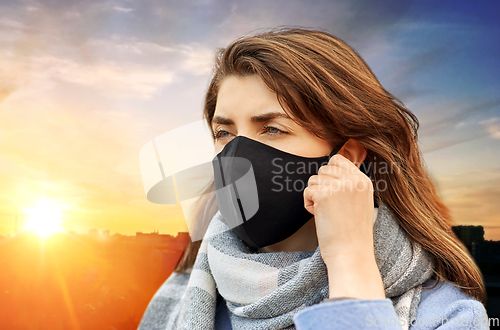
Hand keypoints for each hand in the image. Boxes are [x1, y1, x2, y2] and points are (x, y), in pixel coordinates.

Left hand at [303, 154, 384, 299]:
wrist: (351, 254)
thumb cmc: (353, 233)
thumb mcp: (360, 202)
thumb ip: (349, 185)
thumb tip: (329, 169)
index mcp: (364, 180)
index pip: (338, 160)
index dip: (329, 174)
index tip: (332, 193)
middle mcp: (353, 180)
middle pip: (323, 169)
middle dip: (321, 187)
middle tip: (330, 207)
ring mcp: (339, 186)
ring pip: (313, 180)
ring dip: (315, 196)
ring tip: (327, 213)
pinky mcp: (324, 195)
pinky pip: (307, 192)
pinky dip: (309, 205)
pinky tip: (320, 216)